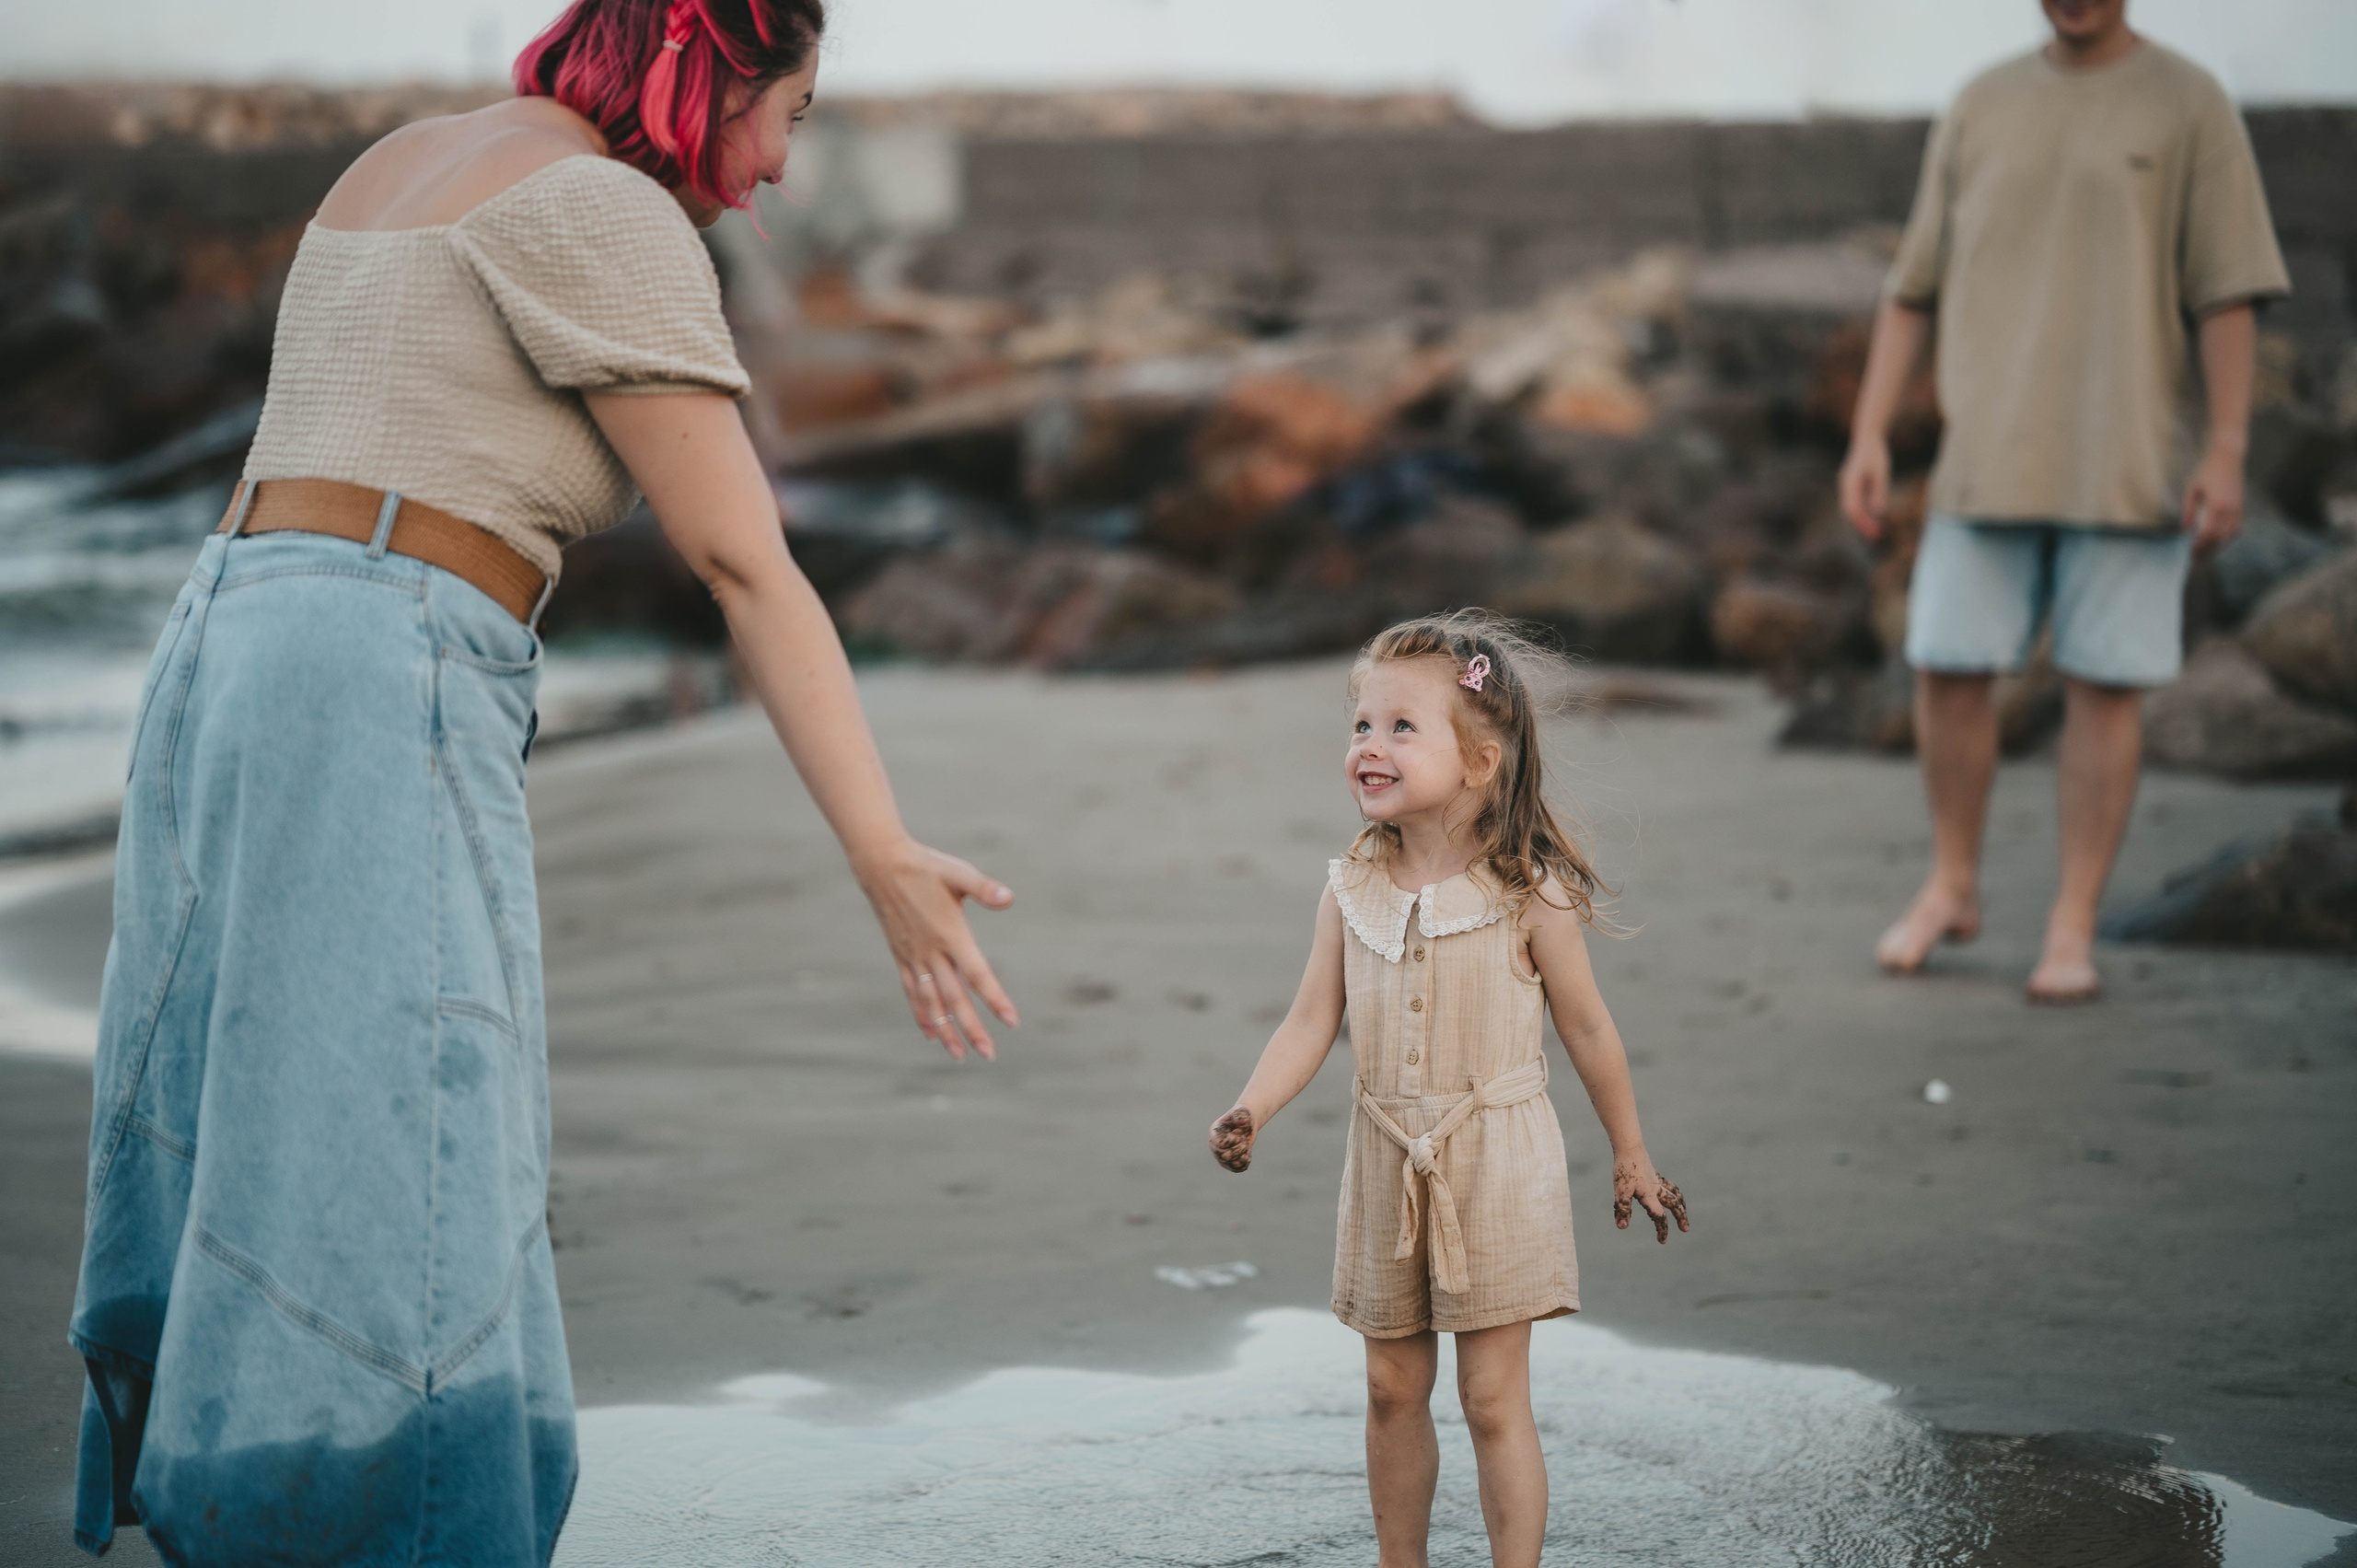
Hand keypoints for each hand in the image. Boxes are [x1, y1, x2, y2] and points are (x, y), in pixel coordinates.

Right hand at [856, 838, 1016, 1061]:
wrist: (881, 864)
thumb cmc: (925, 866)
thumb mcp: (958, 873)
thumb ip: (984, 888)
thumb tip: (1009, 898)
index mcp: (950, 934)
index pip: (977, 974)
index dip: (994, 999)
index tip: (1011, 1021)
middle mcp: (931, 952)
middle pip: (954, 998)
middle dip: (972, 1028)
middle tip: (989, 1055)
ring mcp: (914, 956)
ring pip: (931, 1002)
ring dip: (945, 1030)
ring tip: (958, 1056)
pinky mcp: (901, 955)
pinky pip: (911, 992)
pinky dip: (921, 1014)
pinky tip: (930, 1033)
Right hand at [1209, 1106, 1256, 1171]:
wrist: (1247, 1123)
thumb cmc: (1243, 1115)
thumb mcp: (1242, 1112)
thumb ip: (1240, 1115)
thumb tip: (1240, 1121)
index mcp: (1215, 1133)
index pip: (1220, 1145)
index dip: (1233, 1141)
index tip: (1240, 1134)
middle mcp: (1215, 1145)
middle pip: (1225, 1156)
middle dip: (1239, 1149)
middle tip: (1244, 1141)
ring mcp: (1220, 1155)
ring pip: (1231, 1164)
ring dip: (1242, 1156)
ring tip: (1246, 1147)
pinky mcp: (1228, 1162)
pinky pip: (1236, 1169)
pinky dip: (1244, 1163)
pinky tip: (1247, 1154)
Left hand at [1613, 1155, 1688, 1243]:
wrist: (1629, 1147)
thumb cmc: (1624, 1169)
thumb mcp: (1620, 1191)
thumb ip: (1622, 1209)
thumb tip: (1622, 1227)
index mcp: (1650, 1195)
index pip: (1659, 1216)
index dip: (1662, 1229)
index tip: (1662, 1241)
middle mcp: (1657, 1188)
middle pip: (1674, 1204)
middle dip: (1681, 1217)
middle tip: (1685, 1229)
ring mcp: (1657, 1180)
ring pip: (1675, 1193)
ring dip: (1681, 1204)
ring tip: (1683, 1211)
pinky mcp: (1654, 1173)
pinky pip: (1669, 1184)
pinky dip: (1673, 1191)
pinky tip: (1668, 1192)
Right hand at [1839, 434, 1891, 542]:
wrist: (1867, 437)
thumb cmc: (1875, 453)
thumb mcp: (1881, 473)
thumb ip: (1878, 492)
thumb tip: (1878, 512)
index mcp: (1850, 483)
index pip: (1854, 509)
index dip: (1863, 523)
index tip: (1874, 532)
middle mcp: (1845, 487)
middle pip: (1850, 512)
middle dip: (1862, 525)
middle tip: (1876, 537)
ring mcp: (1847, 486)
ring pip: (1852, 509)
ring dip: (1863, 520)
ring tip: (1876, 531)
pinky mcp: (1853, 485)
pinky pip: (1856, 503)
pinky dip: (1864, 512)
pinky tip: (1874, 518)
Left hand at [2182, 441, 2245, 557]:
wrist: (2228, 457)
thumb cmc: (2207, 470)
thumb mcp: (2192, 488)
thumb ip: (2188, 510)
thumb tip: (2186, 529)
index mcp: (2217, 505)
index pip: (2209, 533)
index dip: (2200, 546)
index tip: (2191, 553)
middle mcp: (2230, 509)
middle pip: (2220, 537)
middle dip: (2208, 550)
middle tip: (2196, 558)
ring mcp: (2238, 507)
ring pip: (2230, 534)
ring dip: (2218, 545)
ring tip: (2205, 552)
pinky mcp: (2241, 506)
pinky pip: (2237, 527)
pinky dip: (2227, 536)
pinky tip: (2218, 540)